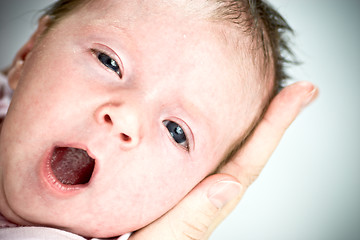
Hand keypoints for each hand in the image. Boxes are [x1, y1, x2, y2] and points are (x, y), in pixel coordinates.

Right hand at [129, 81, 317, 239]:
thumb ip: (192, 219)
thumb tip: (228, 184)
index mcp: (205, 201)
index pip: (249, 159)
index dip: (276, 125)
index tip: (301, 94)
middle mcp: (204, 190)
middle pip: (246, 148)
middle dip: (272, 117)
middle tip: (297, 90)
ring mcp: (189, 185)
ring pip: (225, 148)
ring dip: (247, 121)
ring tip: (262, 92)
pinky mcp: (170, 179)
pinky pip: (195, 149)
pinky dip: (205, 129)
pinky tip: (203, 114)